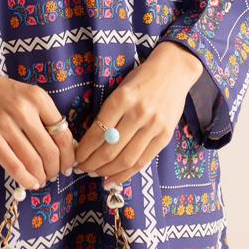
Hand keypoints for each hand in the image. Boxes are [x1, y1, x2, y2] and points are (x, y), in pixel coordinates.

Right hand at [0, 66, 76, 188]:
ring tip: (41, 179)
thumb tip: (64, 148)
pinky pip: (13, 166)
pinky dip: (25, 179)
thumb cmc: (0, 92)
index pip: (63, 134)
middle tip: (54, 175)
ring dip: (41, 176)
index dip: (68, 156)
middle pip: (50, 151)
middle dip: (55, 169)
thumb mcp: (26, 96)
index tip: (68, 165)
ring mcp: (5, 124)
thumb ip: (44, 117)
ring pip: (33, 161)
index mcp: (38, 98)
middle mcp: (24, 110)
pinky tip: (30, 183)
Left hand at [73, 42, 203, 186]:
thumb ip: (108, 113)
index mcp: (121, 99)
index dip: (84, 150)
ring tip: (95, 175)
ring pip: (126, 159)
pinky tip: (114, 179)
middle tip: (81, 169)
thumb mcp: (120, 89)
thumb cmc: (141, 78)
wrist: (174, 70)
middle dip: (92, 164)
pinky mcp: (166, 136)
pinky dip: (127, 174)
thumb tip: (90, 141)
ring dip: (107, 172)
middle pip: (110, 150)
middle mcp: (138, 114)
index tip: (75, 158)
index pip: (97, 133)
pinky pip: (144, 161)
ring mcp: (154, 126)